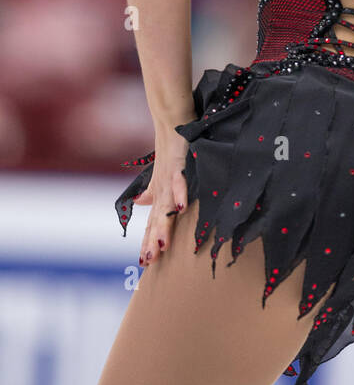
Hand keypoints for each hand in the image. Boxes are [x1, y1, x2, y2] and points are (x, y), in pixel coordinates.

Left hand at [134, 123, 190, 267]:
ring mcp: (170, 178)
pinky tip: (180, 207)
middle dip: (153, 241)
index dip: (148, 241)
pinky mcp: (179, 165)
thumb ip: (153, 192)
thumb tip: (141, 203)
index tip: (145, 262)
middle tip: (150, 260)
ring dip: (163, 225)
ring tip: (161, 244)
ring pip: (165, 206)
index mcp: (160, 194)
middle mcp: (162, 190)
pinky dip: (179, 192)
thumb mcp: (162, 176)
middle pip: (157, 220)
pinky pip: (180, 181)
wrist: (172, 121)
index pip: (153, 222)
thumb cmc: (170, 150)